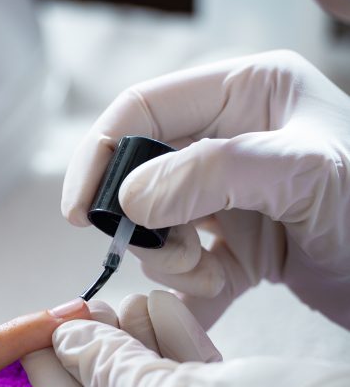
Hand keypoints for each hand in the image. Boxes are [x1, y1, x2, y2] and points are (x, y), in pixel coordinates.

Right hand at [62, 50, 349, 329]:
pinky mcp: (245, 246)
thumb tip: (130, 197)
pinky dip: (192, 290)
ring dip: (171, 260)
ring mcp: (237, 196)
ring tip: (213, 274)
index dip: (102, 154)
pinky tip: (219, 294)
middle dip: (141, 220)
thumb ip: (213, 172)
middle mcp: (235, 137)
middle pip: (143, 173)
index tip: (81, 211)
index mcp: (248, 92)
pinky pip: (189, 268)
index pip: (143, 107)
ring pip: (158, 227)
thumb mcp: (305, 173)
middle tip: (162, 253)